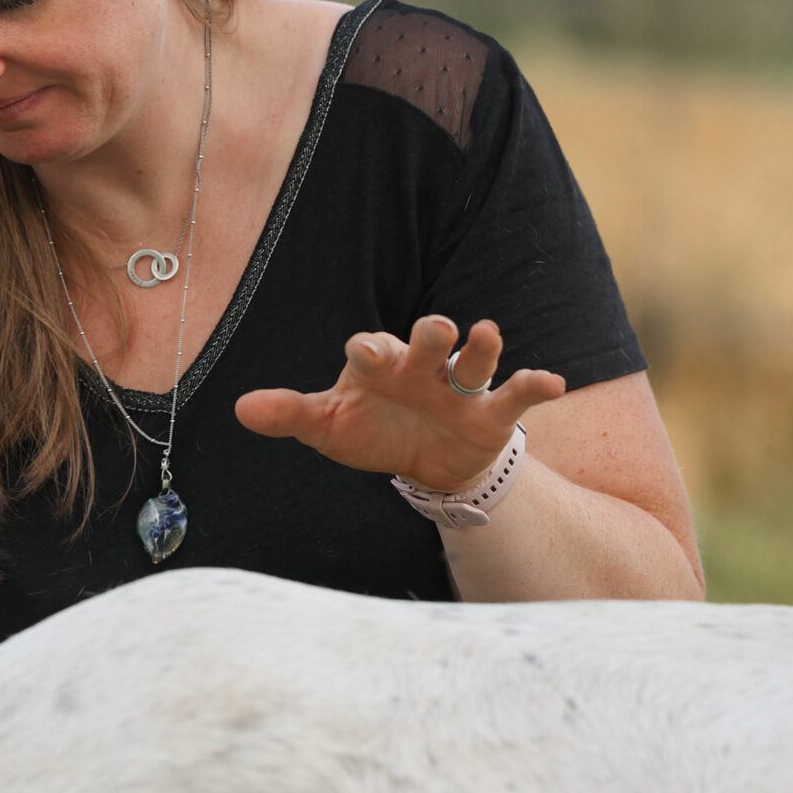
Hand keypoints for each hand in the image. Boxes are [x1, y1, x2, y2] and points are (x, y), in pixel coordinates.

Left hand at [234, 314, 565, 491]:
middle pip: (429, 339)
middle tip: (434, 329)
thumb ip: (291, 414)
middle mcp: (423, 367)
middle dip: (431, 333)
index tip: (366, 355)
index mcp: (381, 364)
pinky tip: (552, 383)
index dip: (370, 350)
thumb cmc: (372, 430)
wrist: (423, 464)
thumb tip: (240, 408)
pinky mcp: (491, 413)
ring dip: (482, 346)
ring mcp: (459, 387)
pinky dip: (535, 384)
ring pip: (474, 360)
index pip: (373, 348)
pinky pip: (515, 394)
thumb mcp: (328, 427)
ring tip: (487, 333)